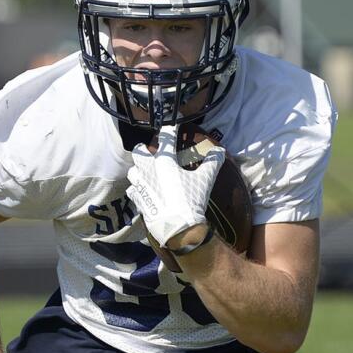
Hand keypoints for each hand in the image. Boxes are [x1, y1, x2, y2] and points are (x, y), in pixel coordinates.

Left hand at [126, 125, 224, 248]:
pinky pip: (133, 190)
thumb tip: (220, 151)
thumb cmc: (192, 200)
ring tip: (146, 171)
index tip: (173, 124)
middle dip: (143, 149)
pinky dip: (138, 188)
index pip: (166, 138)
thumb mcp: (205, 179)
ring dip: (139, 169)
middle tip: (149, 150)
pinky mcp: (138, 200)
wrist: (178, 228)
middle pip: (139, 152)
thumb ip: (212, 163)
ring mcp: (141, 186)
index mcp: (164, 161)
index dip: (170, 129)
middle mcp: (148, 170)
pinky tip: (144, 190)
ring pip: (133, 171)